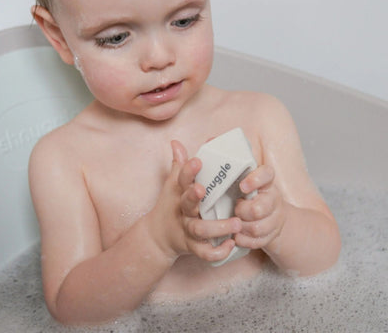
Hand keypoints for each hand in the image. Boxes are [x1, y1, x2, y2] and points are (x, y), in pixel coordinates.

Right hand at [150, 141, 241, 262]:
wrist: (159, 236)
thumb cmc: (172, 205)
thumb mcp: (173, 185)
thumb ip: (179, 164)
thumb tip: (176, 142)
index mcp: (179, 194)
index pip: (181, 180)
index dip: (188, 170)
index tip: (198, 160)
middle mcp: (183, 212)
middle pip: (187, 204)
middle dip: (194, 197)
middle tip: (205, 189)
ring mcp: (187, 230)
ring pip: (199, 230)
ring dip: (217, 227)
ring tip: (236, 222)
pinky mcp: (192, 247)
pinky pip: (205, 253)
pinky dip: (217, 251)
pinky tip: (231, 244)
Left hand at [234, 165, 286, 250]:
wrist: (270, 216)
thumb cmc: (248, 193)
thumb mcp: (243, 177)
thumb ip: (229, 165)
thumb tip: (208, 145)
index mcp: (266, 182)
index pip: (267, 174)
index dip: (255, 180)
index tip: (242, 186)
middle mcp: (273, 199)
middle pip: (259, 208)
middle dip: (242, 211)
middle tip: (235, 208)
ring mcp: (274, 218)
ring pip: (257, 228)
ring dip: (241, 227)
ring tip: (234, 223)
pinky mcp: (271, 235)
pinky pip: (257, 242)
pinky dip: (244, 240)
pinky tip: (236, 235)